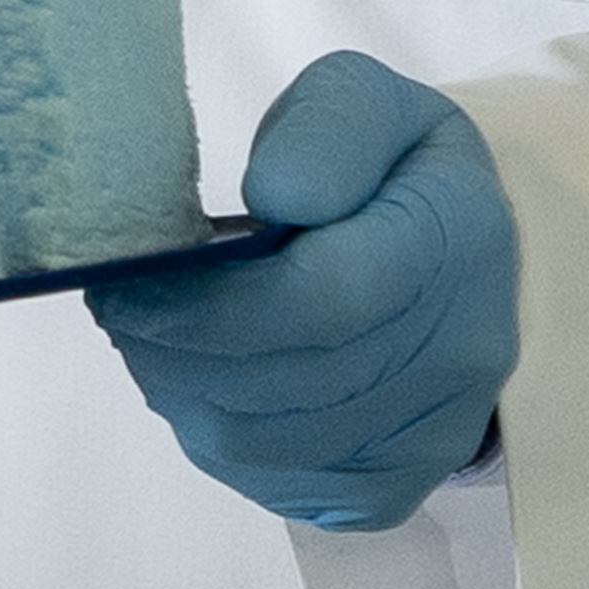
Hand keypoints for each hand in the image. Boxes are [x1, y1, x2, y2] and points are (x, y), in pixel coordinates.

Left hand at [84, 52, 517, 534]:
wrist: (468, 258)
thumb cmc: (393, 169)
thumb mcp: (367, 101)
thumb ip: (326, 130)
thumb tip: (275, 197)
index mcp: (455, 242)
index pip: (320, 301)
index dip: (205, 305)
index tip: (125, 285)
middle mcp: (457, 355)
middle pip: (280, 384)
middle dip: (173, 349)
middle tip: (120, 307)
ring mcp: (427, 435)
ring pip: (265, 444)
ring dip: (183, 392)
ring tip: (150, 338)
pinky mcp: (391, 487)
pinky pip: (277, 484)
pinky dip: (217, 435)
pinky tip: (203, 380)